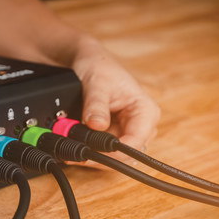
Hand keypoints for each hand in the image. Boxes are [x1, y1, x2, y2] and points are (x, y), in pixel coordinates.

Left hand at [68, 35, 160, 165]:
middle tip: (77, 153)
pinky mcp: (113, 134)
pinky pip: (103, 150)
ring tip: (72, 149)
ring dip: (93, 155)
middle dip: (100, 156)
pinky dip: (88, 150)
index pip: (135, 142)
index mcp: (146, 112)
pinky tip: (75, 146)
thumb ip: (96, 105)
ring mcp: (127, 131)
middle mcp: (141, 125)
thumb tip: (96, 124)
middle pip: (125, 154)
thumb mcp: (97, 83)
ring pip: (113, 156)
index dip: (114, 152)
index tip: (92, 152)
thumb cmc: (99, 67)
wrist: (88, 62)